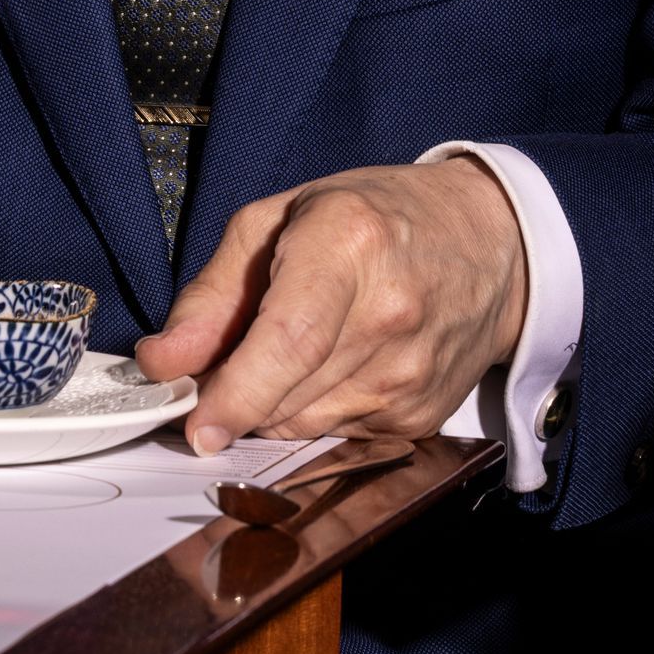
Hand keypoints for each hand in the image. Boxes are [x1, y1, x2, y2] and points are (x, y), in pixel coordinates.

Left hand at [137, 160, 527, 455]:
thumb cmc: (374, 218)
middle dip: (234, 395)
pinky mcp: (421, 418)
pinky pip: (336, 436)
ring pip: (303, 425)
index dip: (235, 392)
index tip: (195, 426)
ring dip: (271, 405)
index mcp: (349, 244)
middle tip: (218, 366)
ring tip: (288, 350)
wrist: (491, 244)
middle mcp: (390, 314)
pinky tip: (332, 367)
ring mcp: (411, 375)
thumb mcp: (280, 218)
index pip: (288, 341)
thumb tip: (162, 361)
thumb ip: (213, 292)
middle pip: (285, 394)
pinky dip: (313, 413)